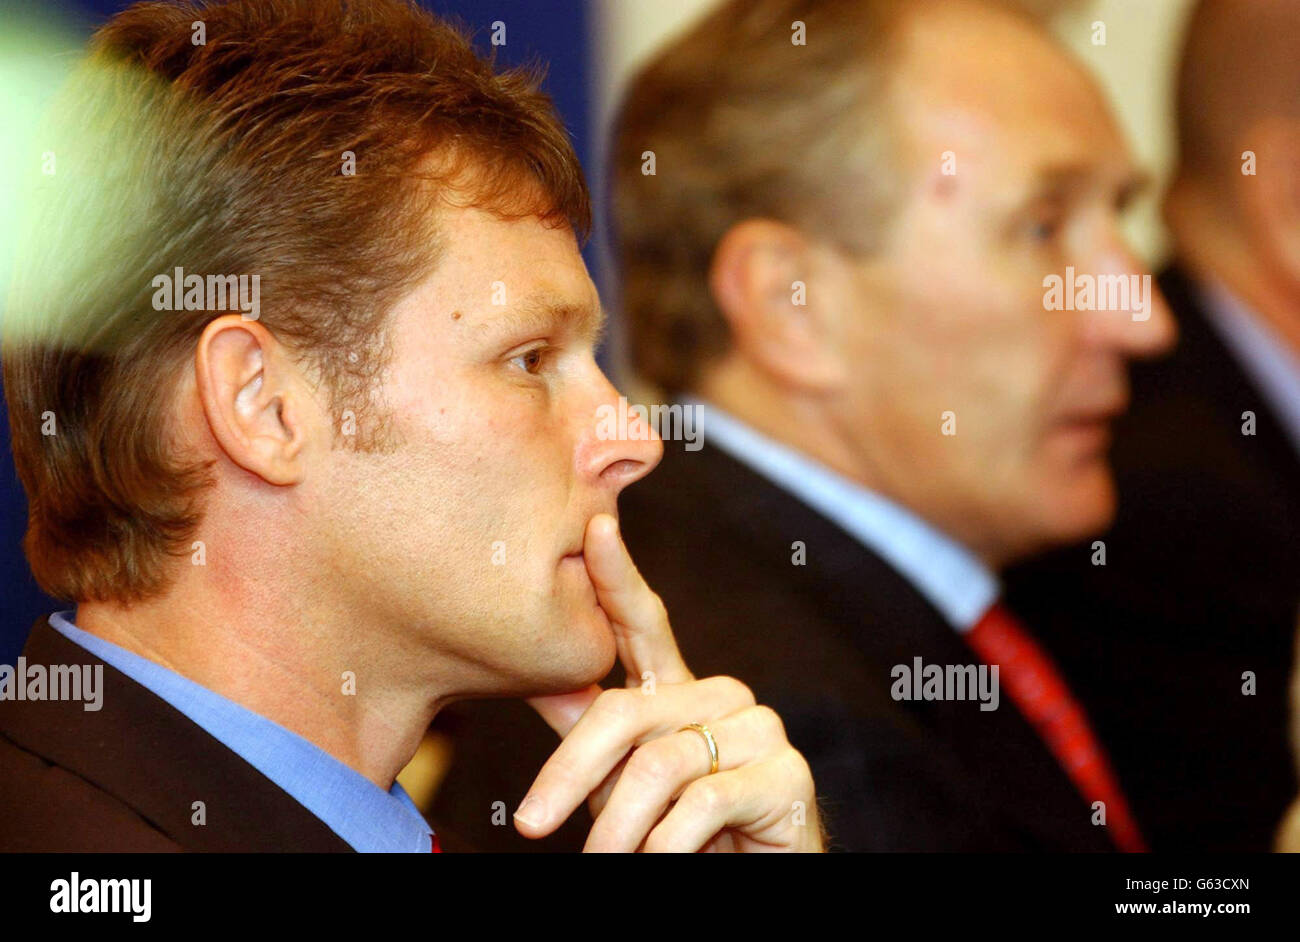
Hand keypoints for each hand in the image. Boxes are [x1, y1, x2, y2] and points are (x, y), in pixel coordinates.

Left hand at [518, 513, 822, 851]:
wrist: (753, 880)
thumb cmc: (680, 835)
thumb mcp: (620, 779)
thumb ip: (587, 729)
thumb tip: (533, 678)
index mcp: (679, 690)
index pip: (643, 623)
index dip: (618, 575)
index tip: (594, 528)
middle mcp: (722, 696)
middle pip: (624, 712)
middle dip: (570, 774)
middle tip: (531, 824)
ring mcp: (759, 730)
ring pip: (657, 765)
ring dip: (617, 829)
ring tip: (601, 863)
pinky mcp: (787, 774)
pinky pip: (702, 803)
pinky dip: (663, 847)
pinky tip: (653, 865)